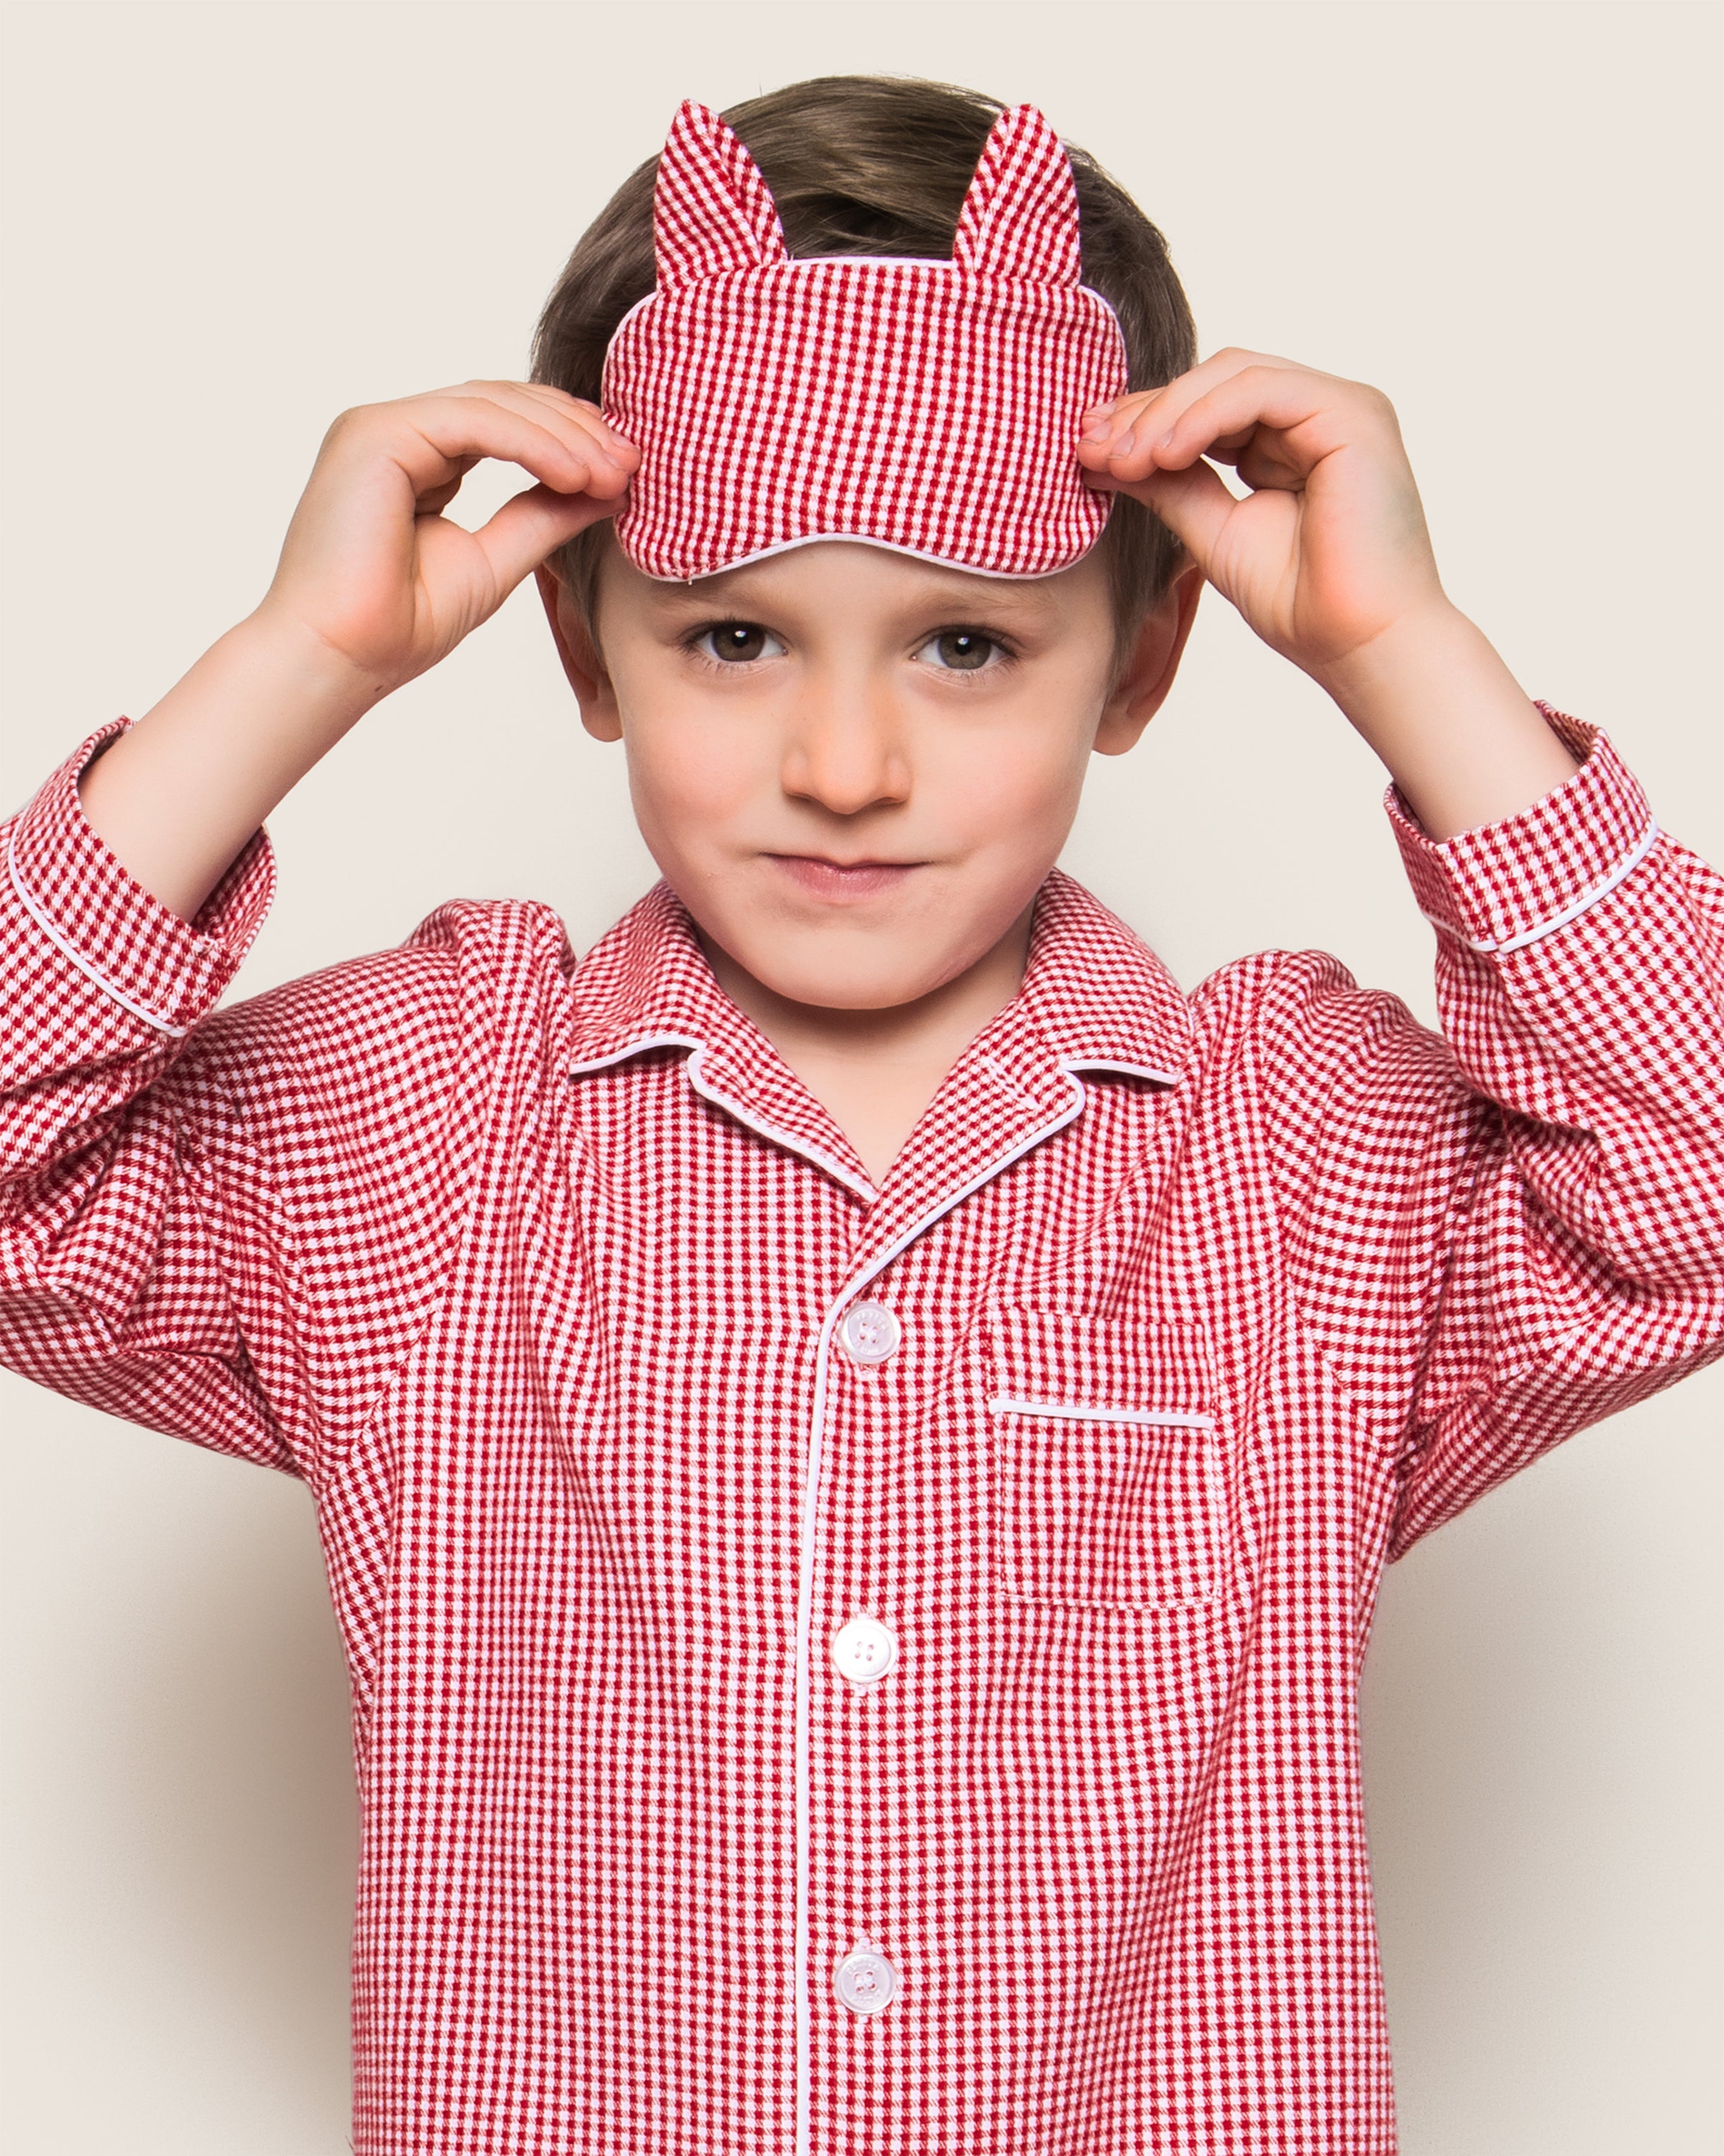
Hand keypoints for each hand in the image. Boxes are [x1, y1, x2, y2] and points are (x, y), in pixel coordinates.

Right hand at [256, 380, 637, 697]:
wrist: (342, 658)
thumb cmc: (398, 626)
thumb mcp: (496, 561)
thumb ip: (544, 518)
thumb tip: (607, 490)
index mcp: (416, 459)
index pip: (505, 424)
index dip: (569, 439)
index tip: (624, 472)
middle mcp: (395, 433)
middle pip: (503, 403)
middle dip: (575, 430)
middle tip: (632, 463)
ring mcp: (380, 428)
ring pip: (492, 404)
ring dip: (563, 436)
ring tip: (612, 473)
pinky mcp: (375, 434)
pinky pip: (472, 420)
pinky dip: (531, 443)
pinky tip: (574, 474)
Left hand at [1075, 348, 1446, 688]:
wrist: (1359, 644)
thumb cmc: (1301, 604)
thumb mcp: (1213, 533)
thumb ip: (1169, 486)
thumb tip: (1103, 454)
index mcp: (1290, 440)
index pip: (1207, 406)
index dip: (1145, 420)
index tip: (1087, 447)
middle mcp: (1318, 415)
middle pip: (1216, 379)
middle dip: (1146, 411)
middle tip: (1091, 447)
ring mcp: (1340, 408)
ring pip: (1235, 373)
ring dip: (1168, 412)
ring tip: (1125, 458)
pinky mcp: (1352, 414)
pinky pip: (1261, 390)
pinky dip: (1205, 415)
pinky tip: (1165, 453)